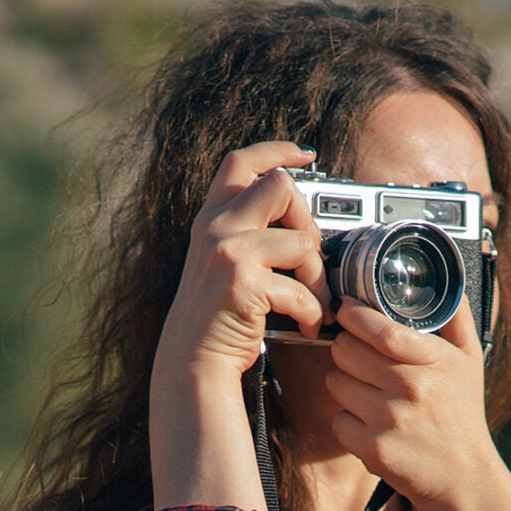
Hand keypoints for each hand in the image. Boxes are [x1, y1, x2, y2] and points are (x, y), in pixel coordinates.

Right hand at [153, 142, 334, 392]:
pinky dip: (312, 313)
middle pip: (280, 186)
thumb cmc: (216, 316)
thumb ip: (248, 233)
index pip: (242, 162)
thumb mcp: (222, 261)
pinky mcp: (242, 282)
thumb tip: (302, 221)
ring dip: (318, 279)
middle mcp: (216, 227)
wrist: (192, 360)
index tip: (305, 154)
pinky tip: (307, 326)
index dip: (277, 150)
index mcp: (212, 218)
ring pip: (303, 241)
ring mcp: (228, 252)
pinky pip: (301, 289)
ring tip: (315, 303)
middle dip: (309, 221)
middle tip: (311, 259)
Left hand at [321, 295, 501, 510]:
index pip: (382, 330)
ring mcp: (390, 420)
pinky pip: (338, 420)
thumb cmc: (463, 415)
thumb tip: (449, 279)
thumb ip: (457, 318)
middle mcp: (412, 388)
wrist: (464, 478)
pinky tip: (369, 424)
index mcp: (435, 362)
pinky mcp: (373, 449)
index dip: (354, 316)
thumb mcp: (470, 362)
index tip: (345, 309)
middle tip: (358, 358)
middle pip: (346, 351)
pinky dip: (347, 422)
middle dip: (346, 350)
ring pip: (336, 383)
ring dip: (345, 385)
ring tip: (368, 393)